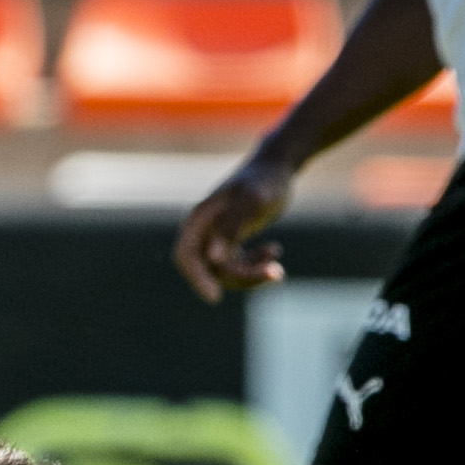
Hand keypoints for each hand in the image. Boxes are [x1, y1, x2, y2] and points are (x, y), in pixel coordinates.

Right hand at [171, 153, 296, 301]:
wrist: (277, 166)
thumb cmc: (264, 181)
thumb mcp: (252, 201)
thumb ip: (231, 228)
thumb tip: (212, 259)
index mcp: (199, 219)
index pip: (186, 257)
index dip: (196, 279)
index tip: (216, 298)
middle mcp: (204, 230)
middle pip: (210, 269)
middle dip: (241, 277)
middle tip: (275, 274)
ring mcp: (217, 236)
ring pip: (226, 271)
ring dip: (252, 274)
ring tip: (278, 269)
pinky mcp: (232, 240)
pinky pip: (238, 264)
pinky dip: (256, 264)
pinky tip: (275, 251)